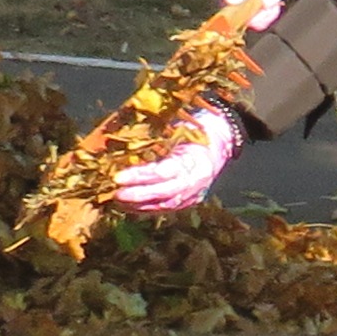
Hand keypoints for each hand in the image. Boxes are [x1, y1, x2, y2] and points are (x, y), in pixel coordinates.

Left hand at [109, 106, 241, 213]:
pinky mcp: (190, 199)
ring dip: (139, 205)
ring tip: (118, 200)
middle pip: (164, 193)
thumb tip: (122, 144)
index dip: (140, 176)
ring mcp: (195, 192)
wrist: (220, 137)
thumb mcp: (176, 129)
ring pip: (165, 204)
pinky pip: (167, 207)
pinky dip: (147, 208)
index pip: (163, 172)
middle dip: (138, 195)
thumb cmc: (194, 128)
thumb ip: (155, 139)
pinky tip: (130, 205)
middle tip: (116, 194)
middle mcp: (197, 180)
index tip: (118, 177)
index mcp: (194, 160)